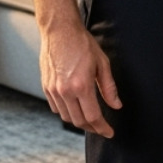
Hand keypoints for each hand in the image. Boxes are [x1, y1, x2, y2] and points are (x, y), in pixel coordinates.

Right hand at [40, 19, 121, 137]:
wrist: (59, 30)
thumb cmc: (82, 43)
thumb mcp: (102, 63)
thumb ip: (109, 87)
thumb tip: (116, 105)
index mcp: (81, 85)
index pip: (93, 117)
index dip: (102, 128)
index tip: (109, 132)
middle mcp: (65, 91)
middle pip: (79, 121)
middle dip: (92, 128)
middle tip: (101, 127)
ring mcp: (53, 90)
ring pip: (67, 117)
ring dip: (79, 121)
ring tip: (89, 119)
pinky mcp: (46, 87)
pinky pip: (56, 108)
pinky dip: (66, 112)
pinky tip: (74, 107)